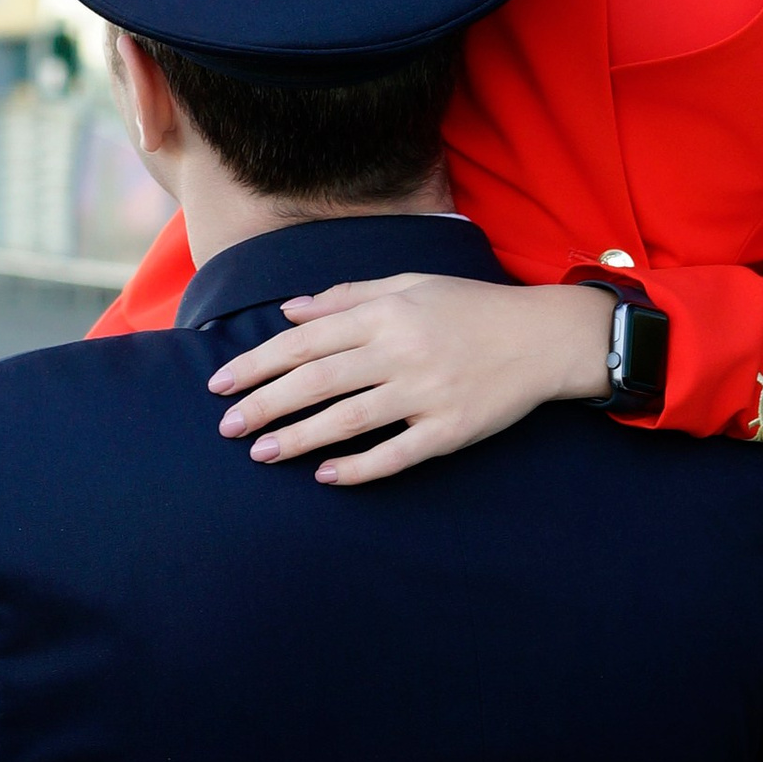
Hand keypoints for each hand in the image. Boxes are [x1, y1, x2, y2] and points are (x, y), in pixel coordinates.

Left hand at [208, 276, 616, 487]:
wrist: (541, 338)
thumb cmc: (469, 307)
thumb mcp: (409, 285)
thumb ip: (346, 296)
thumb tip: (289, 310)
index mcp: (387, 313)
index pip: (306, 340)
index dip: (258, 363)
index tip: (221, 384)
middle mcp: (401, 351)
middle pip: (318, 381)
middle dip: (265, 404)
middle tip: (227, 427)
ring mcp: (426, 393)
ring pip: (349, 419)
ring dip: (299, 439)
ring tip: (262, 454)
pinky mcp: (450, 430)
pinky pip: (397, 454)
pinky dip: (360, 467)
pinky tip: (327, 477)